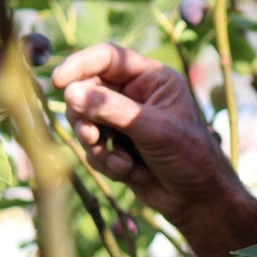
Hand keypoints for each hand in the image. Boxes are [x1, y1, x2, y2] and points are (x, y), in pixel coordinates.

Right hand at [53, 43, 237, 222]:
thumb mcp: (152, 128)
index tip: (59, 82)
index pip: (108, 58)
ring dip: (97, 145)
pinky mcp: (117, 147)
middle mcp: (136, 95)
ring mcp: (124, 121)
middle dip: (86, 117)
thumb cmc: (189, 156)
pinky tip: (131, 173)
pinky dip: (107, 163)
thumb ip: (112, 110)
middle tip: (91, 136)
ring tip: (120, 162)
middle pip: (88, 91)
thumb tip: (71, 93)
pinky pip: (93, 149)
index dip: (80, 65)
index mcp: (152, 79)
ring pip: (85, 122)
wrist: (198, 199)